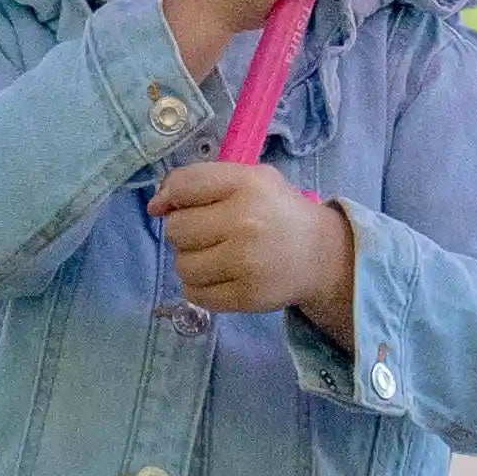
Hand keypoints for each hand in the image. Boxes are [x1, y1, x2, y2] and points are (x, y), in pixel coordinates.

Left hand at [151, 160, 357, 332]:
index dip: (168, 197)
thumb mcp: (251, 179)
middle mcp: (245, 222)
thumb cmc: (278, 212)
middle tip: (209, 233)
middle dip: (185, 232)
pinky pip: (194, 293)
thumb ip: (202, 181)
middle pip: (177, 229)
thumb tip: (155, 205)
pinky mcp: (245, 296)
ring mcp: (245, 262)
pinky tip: (220, 276)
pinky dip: (200, 287)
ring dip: (192, 261)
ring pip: (182, 264)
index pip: (184, 186)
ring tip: (217, 256)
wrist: (321, 255)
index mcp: (247, 184)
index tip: (168, 206)